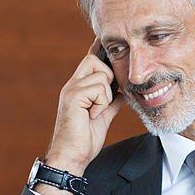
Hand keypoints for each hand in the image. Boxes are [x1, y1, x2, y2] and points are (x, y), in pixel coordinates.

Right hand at [45, 37, 125, 175]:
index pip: (90, 60)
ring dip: (106, 95)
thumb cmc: (85, 139)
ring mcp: (71, 89)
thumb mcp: (104, 115)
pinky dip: (101, 103)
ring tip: (95, 112)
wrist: (73, 156)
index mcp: (79, 87)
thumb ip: (112, 101)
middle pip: (95, 59)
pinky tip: (92, 115)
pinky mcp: (73, 96)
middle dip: (108, 76)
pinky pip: (99, 88)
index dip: (99, 49)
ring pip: (101, 75)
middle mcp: (73, 84)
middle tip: (104, 100)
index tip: (106, 38)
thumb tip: (123, 92)